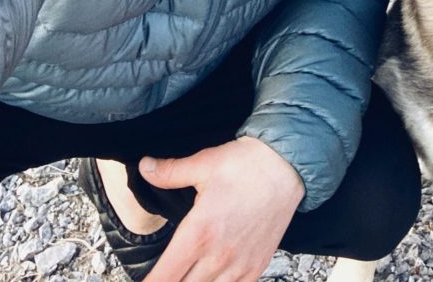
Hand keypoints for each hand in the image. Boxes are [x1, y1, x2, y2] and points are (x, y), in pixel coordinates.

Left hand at [143, 135, 305, 281]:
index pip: (164, 277)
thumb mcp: (204, 163)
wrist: (287, 167)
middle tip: (165, 275)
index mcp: (198, 233)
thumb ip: (170, 172)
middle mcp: (217, 257)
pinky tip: (212, 279)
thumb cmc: (246, 165)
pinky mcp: (256, 268)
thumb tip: (145, 167)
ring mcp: (239, 266)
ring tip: (186, 275)